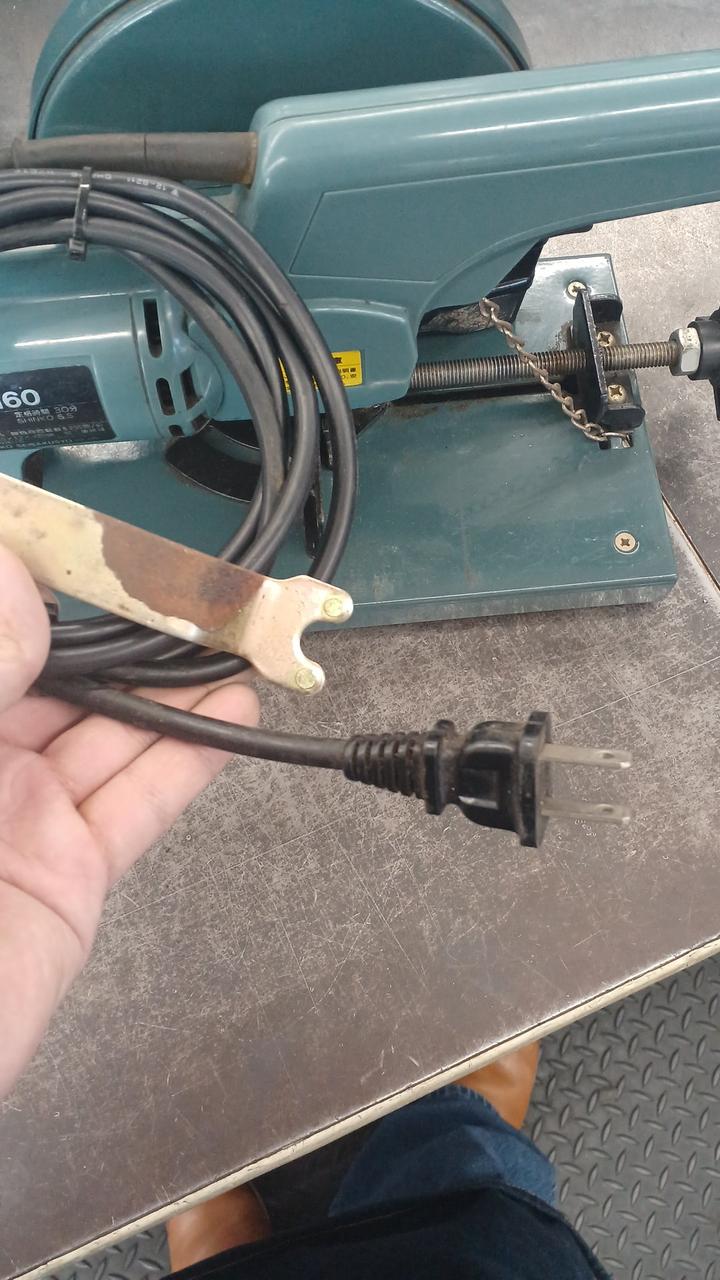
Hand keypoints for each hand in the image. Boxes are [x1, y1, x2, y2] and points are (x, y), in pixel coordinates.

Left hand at [0, 546, 257, 1096]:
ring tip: (233, 631)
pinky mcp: (66, 875)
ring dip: (170, 684)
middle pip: (51, 673)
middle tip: (187, 582)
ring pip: (105, 731)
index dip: (35, 582)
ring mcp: (14, 817)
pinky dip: (188, 758)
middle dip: (121, 627)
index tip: (92, 539)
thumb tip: (15, 576)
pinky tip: (231, 709)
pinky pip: (135, 804)